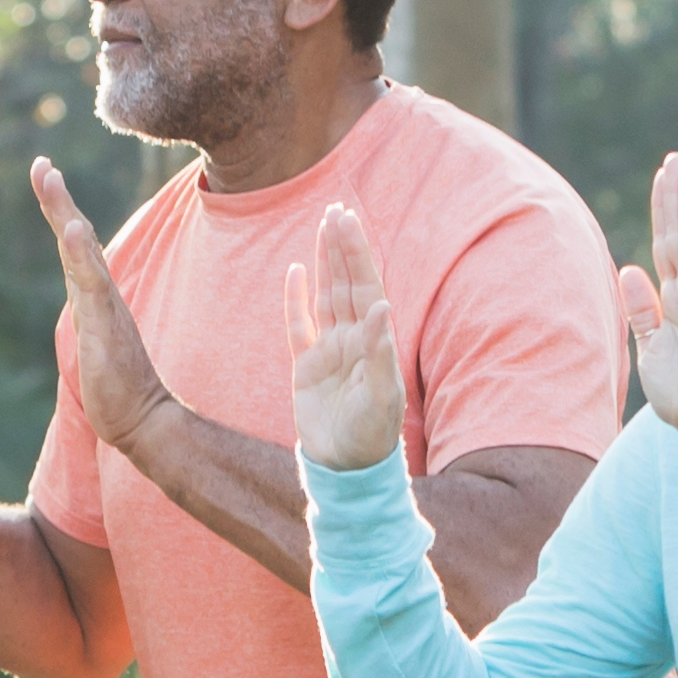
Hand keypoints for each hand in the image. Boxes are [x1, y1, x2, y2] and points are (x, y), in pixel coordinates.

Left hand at [35, 157, 170, 450]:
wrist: (143, 419)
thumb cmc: (118, 387)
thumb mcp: (93, 343)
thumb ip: (90, 317)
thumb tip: (84, 305)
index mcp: (93, 296)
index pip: (72, 246)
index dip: (58, 210)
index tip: (45, 176)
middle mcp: (100, 293)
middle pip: (75, 236)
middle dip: (57, 198)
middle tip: (41, 163)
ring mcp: (105, 306)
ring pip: (82, 250)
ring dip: (66, 212)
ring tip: (51, 178)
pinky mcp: (107, 324)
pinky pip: (93, 282)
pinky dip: (83, 253)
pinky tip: (75, 228)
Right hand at [280, 203, 401, 473]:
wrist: (344, 468)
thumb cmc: (371, 435)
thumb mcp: (380, 395)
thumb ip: (379, 351)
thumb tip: (381, 306)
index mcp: (374, 341)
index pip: (365, 286)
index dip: (357, 253)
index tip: (348, 220)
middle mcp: (353, 340)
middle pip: (347, 283)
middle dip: (342, 247)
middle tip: (336, 210)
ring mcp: (329, 351)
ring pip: (326, 296)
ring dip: (326, 262)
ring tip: (324, 227)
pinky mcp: (306, 367)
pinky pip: (299, 326)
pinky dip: (296, 299)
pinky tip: (297, 272)